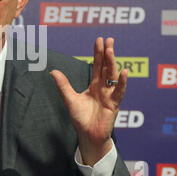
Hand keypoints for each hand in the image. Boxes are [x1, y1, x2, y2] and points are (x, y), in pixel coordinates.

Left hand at [50, 37, 126, 165]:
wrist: (88, 136)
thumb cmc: (81, 119)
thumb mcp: (70, 99)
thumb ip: (63, 86)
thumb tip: (53, 71)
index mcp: (95, 85)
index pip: (97, 66)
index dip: (98, 53)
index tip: (99, 40)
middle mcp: (104, 88)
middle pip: (106, 67)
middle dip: (107, 54)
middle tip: (109, 39)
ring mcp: (110, 95)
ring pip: (112, 77)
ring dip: (112, 64)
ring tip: (110, 50)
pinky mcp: (114, 105)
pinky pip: (119, 92)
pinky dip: (121, 83)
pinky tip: (123, 72)